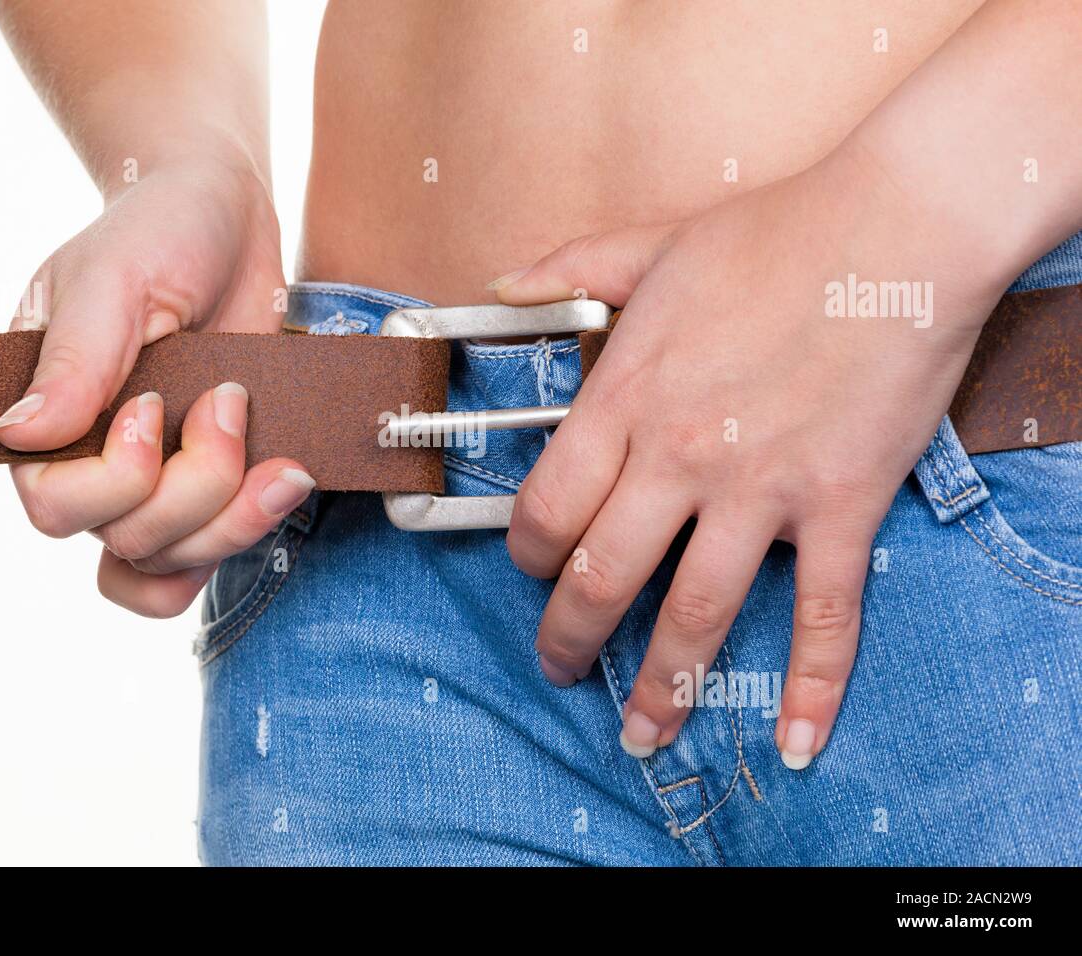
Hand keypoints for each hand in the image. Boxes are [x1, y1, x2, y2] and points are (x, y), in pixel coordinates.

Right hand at [0, 150, 313, 617]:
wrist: (230, 217)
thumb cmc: (159, 231)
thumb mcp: (113, 280)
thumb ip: (75, 359)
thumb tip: (19, 436)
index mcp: (46, 416)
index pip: (53, 506)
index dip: (117, 479)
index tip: (155, 403)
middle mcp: (93, 460)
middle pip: (127, 541)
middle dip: (196, 486)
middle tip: (230, 398)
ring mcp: (156, 480)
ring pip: (173, 563)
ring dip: (234, 519)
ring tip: (278, 457)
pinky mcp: (214, 483)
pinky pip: (210, 557)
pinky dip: (245, 535)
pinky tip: (282, 484)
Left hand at [494, 143, 1001, 767]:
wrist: (899, 226)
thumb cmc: (775, 232)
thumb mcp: (650, 244)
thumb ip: (565, 271)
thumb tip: (498, 285)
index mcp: (625, 399)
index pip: (547, 509)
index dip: (525, 556)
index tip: (529, 570)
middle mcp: (679, 457)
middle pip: (600, 579)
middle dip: (569, 638)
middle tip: (560, 666)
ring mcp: (761, 490)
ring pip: (695, 615)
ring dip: (662, 688)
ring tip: (642, 734)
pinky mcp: (840, 505)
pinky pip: (826, 615)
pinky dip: (814, 688)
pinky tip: (796, 741)